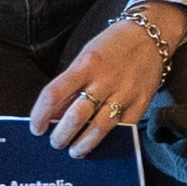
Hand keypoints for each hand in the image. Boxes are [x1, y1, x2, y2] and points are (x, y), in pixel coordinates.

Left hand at [32, 6, 176, 153]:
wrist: (150, 35)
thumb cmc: (112, 46)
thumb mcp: (85, 57)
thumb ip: (70, 85)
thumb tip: (53, 115)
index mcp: (86, 64)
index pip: (54, 94)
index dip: (40, 115)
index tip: (36, 128)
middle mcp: (105, 79)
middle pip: (76, 116)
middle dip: (61, 136)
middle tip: (56, 142)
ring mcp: (125, 92)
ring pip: (99, 128)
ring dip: (83, 144)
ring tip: (75, 150)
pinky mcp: (141, 102)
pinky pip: (123, 128)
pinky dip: (108, 139)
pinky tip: (99, 142)